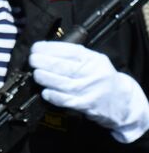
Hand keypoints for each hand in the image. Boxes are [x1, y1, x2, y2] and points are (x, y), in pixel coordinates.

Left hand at [30, 41, 148, 143]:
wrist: (121, 100)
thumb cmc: (101, 78)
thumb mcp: (94, 61)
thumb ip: (74, 55)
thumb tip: (46, 50)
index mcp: (93, 59)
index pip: (69, 51)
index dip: (49, 48)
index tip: (36, 48)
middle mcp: (92, 73)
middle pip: (63, 66)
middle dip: (43, 61)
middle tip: (32, 60)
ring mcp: (89, 90)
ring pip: (62, 83)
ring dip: (45, 77)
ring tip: (36, 73)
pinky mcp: (85, 105)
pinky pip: (65, 100)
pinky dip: (53, 95)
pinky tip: (45, 92)